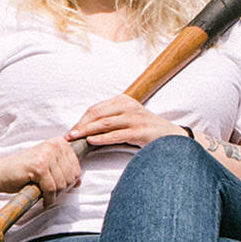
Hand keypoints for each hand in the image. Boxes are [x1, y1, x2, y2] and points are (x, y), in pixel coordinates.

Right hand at [0, 137, 80, 197]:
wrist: (0, 173)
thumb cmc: (23, 171)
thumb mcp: (48, 167)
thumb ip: (64, 171)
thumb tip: (79, 181)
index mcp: (58, 143)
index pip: (77, 168)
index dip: (68, 182)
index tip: (56, 186)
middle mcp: (54, 145)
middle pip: (71, 176)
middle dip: (61, 190)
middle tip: (49, 193)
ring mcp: (47, 155)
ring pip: (62, 184)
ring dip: (54, 195)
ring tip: (44, 195)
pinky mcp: (39, 166)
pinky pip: (51, 189)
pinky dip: (48, 198)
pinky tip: (42, 199)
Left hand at [67, 94, 181, 152]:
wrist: (172, 138)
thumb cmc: (146, 130)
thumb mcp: (128, 119)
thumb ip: (111, 120)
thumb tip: (86, 129)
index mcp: (124, 100)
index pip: (96, 108)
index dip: (81, 119)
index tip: (71, 130)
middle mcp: (129, 106)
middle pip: (97, 114)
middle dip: (80, 125)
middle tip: (68, 136)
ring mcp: (135, 118)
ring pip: (105, 123)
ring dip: (87, 131)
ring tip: (75, 138)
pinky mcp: (140, 131)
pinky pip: (116, 134)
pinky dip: (102, 138)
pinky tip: (91, 141)